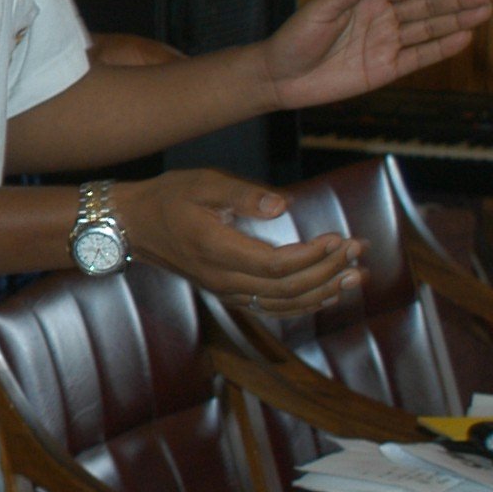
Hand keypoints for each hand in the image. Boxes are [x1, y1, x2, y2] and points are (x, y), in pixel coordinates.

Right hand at [121, 170, 363, 312]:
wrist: (135, 225)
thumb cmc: (170, 197)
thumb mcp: (203, 183)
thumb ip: (243, 195)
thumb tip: (283, 206)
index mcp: (216, 249)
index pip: (275, 265)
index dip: (312, 256)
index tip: (338, 237)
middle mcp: (222, 278)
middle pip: (286, 288)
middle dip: (328, 271)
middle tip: (357, 250)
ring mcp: (226, 291)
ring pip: (283, 304)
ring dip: (323, 292)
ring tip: (356, 275)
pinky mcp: (229, 293)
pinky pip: (272, 308)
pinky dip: (304, 305)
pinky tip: (328, 294)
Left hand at [259, 0, 490, 110]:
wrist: (281, 77)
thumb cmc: (295, 38)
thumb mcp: (321, 9)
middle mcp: (382, 18)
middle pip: (427, 7)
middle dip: (457, 0)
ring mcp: (386, 44)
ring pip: (429, 30)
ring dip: (457, 20)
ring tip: (485, 10)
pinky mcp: (386, 69)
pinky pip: (419, 57)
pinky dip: (442, 48)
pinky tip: (464, 38)